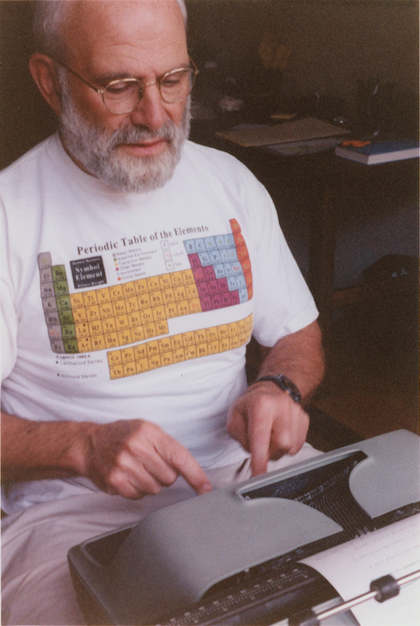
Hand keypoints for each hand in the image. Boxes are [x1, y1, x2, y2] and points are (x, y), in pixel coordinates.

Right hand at [82, 419, 211, 498]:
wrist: (89, 444)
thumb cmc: (122, 436)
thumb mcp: (146, 430)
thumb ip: (167, 446)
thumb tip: (192, 470)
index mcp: (148, 432)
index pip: (179, 456)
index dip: (195, 474)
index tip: (205, 488)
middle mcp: (136, 447)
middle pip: (169, 477)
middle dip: (165, 475)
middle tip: (151, 464)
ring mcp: (124, 465)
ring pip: (155, 488)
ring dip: (151, 483)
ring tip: (138, 469)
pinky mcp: (115, 481)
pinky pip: (139, 496)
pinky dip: (137, 490)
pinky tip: (129, 476)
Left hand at [227, 381, 308, 476]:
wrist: (271, 389)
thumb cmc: (250, 405)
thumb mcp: (235, 417)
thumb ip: (240, 437)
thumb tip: (254, 453)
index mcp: (261, 404)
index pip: (261, 437)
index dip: (259, 459)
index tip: (258, 474)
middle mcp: (282, 406)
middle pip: (281, 445)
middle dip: (270, 453)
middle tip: (261, 446)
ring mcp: (296, 412)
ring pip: (291, 447)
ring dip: (278, 450)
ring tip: (270, 437)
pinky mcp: (305, 419)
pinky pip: (298, 444)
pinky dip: (287, 446)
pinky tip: (279, 435)